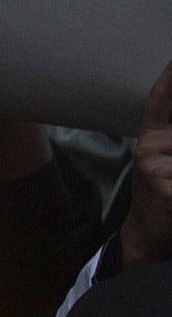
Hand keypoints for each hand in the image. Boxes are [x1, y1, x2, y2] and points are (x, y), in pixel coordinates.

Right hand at [121, 59, 171, 268]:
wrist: (147, 238)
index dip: (168, 79)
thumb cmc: (164, 196)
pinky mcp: (167, 189)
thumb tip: (169, 131)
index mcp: (151, 141)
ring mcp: (158, 169)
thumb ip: (168, 137)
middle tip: (171, 158)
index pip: (159, 101)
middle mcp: (150, 149)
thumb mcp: (164, 161)